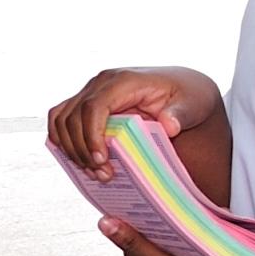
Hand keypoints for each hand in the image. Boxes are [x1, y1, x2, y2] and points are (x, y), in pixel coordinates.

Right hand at [44, 66, 223, 176]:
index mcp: (124, 81)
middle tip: (102, 174)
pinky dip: (63, 140)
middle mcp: (102, 82)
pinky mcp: (86, 102)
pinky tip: (79, 159)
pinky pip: (61, 119)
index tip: (101, 160)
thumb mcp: (193, 104)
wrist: (182, 88)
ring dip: (70, 148)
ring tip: (93, 171)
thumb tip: (169, 125)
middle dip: (81, 150)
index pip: (93, 106)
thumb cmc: (187, 96)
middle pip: (73, 116)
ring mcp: (91, 91)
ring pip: (61, 118)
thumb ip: (180, 114)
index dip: (91, 135)